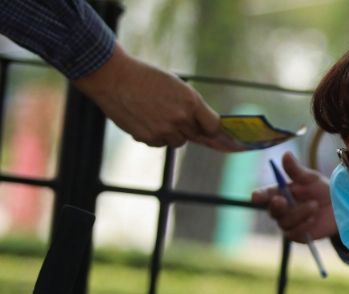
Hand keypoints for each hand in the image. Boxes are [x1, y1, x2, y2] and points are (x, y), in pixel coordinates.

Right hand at [73, 45, 233, 149]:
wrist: (113, 78)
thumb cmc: (146, 78)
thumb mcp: (175, 86)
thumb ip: (191, 106)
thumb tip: (207, 127)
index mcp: (191, 101)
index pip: (213, 126)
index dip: (213, 130)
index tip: (218, 135)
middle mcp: (180, 118)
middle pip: (196, 135)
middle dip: (190, 129)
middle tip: (177, 119)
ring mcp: (164, 130)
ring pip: (177, 141)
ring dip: (171, 133)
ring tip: (155, 114)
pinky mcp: (148, 138)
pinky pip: (159, 143)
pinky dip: (155, 136)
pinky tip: (144, 119)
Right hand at [251, 152, 337, 241]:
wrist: (338, 208)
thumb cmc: (321, 190)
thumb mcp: (311, 178)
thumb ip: (296, 170)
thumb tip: (286, 154)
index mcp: (280, 193)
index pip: (265, 195)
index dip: (259, 196)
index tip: (255, 197)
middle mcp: (280, 209)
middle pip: (272, 210)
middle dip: (276, 206)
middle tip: (282, 200)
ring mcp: (287, 223)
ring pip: (285, 222)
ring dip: (299, 213)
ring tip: (314, 205)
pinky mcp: (296, 235)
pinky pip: (294, 233)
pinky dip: (304, 225)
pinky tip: (314, 218)